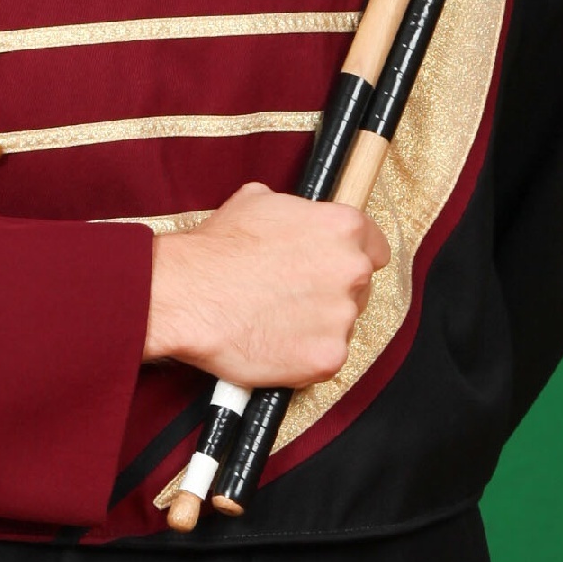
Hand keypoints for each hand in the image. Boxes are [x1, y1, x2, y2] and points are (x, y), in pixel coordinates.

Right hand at [143, 180, 390, 390]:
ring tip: (275, 321)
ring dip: (317, 325)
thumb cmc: (216, 249)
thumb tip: (296, 216)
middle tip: (293, 297)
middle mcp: (352, 270)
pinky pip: (326, 359)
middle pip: (359, 288)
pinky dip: (304, 356)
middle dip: (331, 293)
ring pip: (341, 325)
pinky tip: (275, 344)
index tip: (333, 269)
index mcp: (343, 228)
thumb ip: (295, 212)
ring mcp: (342, 317)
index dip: (352, 258)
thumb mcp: (258, 202)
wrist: (186, 294)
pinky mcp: (327, 357)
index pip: (375, 247)